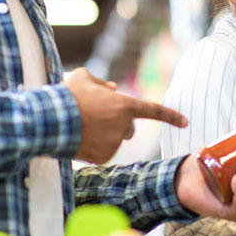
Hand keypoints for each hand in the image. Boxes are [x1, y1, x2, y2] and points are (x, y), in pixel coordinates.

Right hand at [64, 68, 186, 163]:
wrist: (50, 119)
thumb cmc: (68, 95)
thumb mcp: (83, 77)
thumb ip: (101, 82)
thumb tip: (112, 90)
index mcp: (124, 106)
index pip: (153, 111)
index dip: (170, 116)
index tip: (185, 122)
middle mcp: (124, 126)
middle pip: (129, 128)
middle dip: (118, 124)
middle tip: (97, 117)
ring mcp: (114, 143)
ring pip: (114, 140)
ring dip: (104, 135)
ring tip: (82, 126)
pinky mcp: (102, 157)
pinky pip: (103, 152)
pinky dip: (94, 148)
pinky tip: (80, 139)